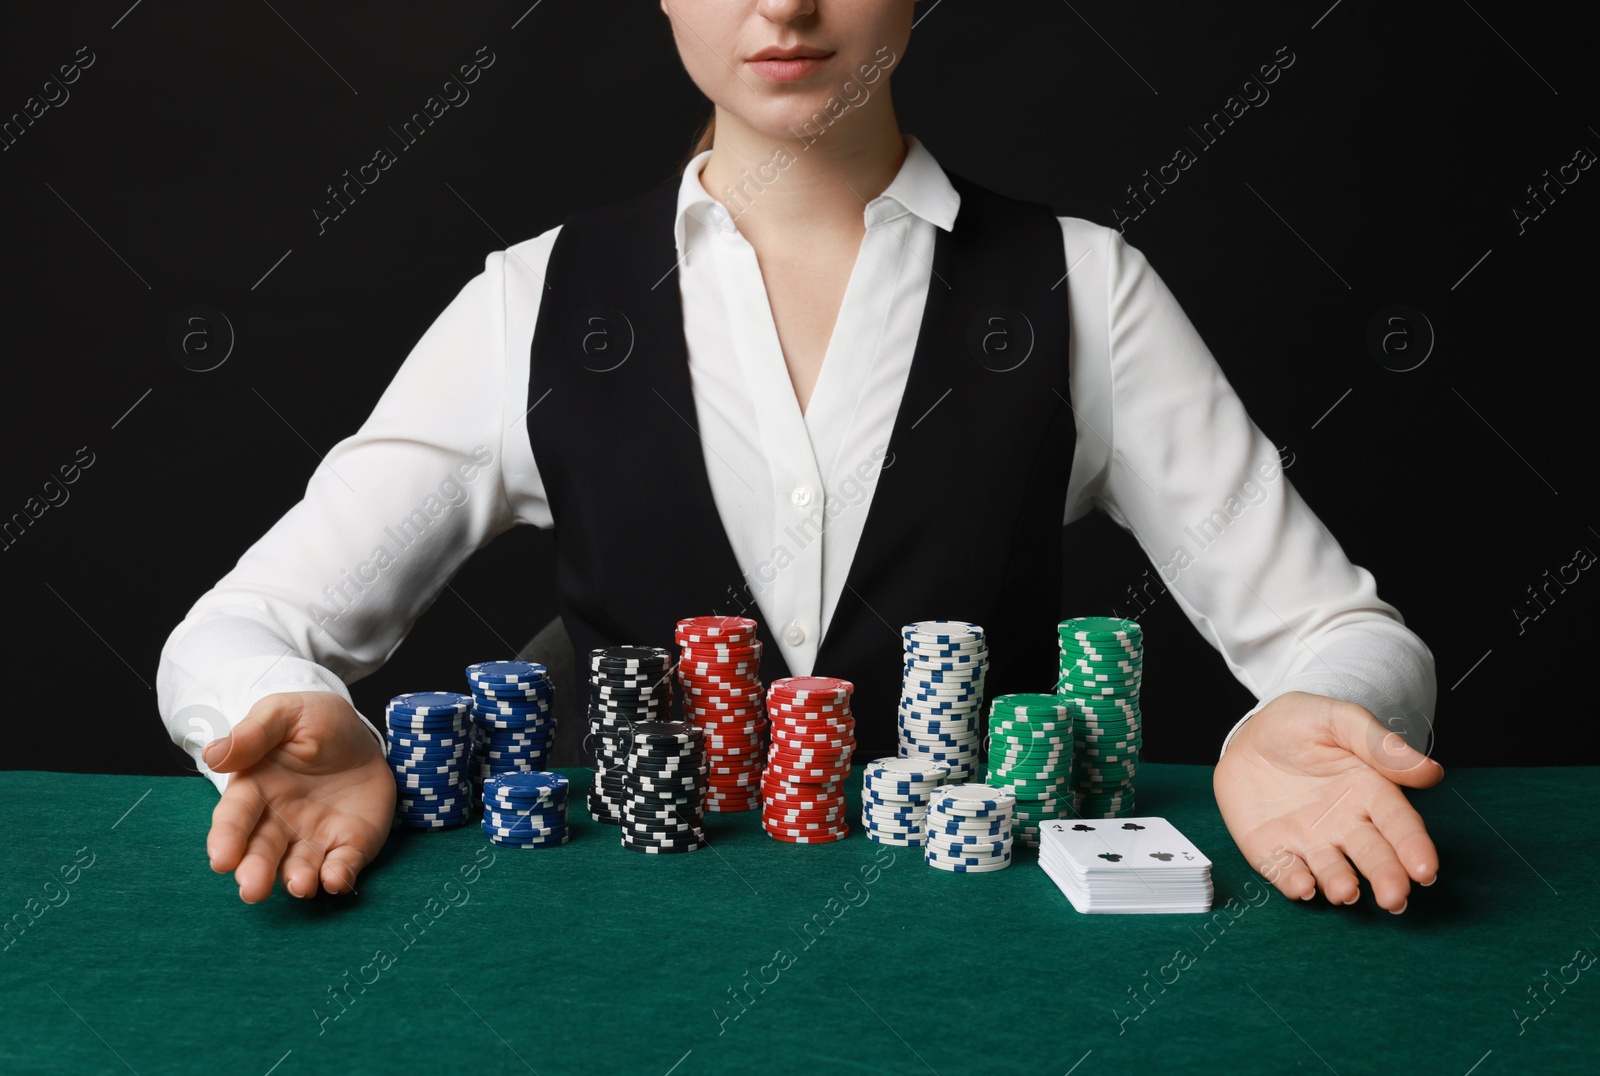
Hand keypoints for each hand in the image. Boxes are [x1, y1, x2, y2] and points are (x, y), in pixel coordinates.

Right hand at [202, 691, 394, 902]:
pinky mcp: (348, 844)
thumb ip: (254, 733)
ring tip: (299, 886)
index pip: (235, 818)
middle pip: (261, 851)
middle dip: (255, 871)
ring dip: (297, 879)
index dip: (227, 838)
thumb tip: (213, 754)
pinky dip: (338, 875)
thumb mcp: (284, 714)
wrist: (359, 735)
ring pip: (298, 865)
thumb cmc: (313, 722)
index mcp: (255, 789)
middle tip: (252, 889)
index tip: (221, 859)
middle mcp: (278, 822)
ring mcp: (313, 836)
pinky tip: (336, 880)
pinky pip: (342, 864)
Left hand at [1213, 691, 1442, 911]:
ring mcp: (1309, 841)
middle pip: (1372, 855)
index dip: (1413, 847)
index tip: (1425, 870)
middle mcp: (1346, 825)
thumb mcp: (1341, 721)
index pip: (1399, 824)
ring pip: (1331, 870)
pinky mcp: (1273, 849)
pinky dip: (1292, 881)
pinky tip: (1301, 888)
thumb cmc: (1303, 724)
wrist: (1251, 734)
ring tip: (1346, 892)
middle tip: (1394, 898)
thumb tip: (1432, 773)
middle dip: (1385, 877)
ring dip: (1339, 883)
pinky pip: (1283, 869)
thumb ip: (1381, 746)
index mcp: (1371, 794)